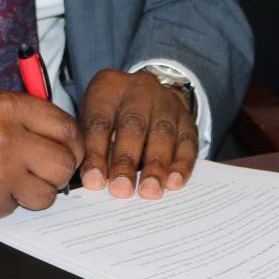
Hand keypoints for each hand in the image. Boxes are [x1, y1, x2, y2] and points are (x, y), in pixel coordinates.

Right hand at [0, 92, 83, 225]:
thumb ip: (24, 116)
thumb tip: (63, 136)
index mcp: (8, 107)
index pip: (67, 129)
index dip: (71, 142)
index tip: (65, 149)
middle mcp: (7, 140)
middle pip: (64, 165)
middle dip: (59, 171)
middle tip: (42, 169)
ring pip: (46, 195)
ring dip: (35, 191)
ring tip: (10, 178)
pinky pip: (15, 210)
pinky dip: (5, 203)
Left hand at [78, 69, 197, 199]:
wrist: (145, 93)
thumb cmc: (111, 112)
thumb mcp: (93, 117)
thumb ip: (91, 146)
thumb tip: (94, 182)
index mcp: (108, 87)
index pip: (100, 121)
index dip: (96, 153)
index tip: (94, 181)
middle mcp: (139, 90)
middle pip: (133, 126)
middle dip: (126, 161)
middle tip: (121, 189)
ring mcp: (166, 102)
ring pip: (162, 134)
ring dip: (156, 166)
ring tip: (149, 191)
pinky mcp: (187, 119)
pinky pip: (187, 142)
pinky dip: (182, 165)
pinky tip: (174, 183)